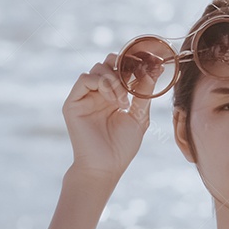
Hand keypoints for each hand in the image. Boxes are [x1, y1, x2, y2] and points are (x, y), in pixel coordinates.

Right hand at [62, 53, 151, 180]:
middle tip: (136, 79)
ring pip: (98, 68)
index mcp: (114, 95)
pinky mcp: (73, 103)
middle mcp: (99, 93)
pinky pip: (85, 79)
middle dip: (124, 66)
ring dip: (115, 80)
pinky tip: (113, 100)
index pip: (122, 68)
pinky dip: (101, 84)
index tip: (154, 62)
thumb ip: (144, 92)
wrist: (106, 167)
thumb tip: (155, 69)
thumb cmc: (122, 146)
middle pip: (108, 62)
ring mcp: (85, 96)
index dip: (136, 62)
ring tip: (123, 101)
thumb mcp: (140, 116)